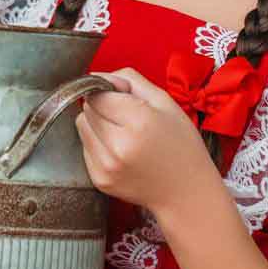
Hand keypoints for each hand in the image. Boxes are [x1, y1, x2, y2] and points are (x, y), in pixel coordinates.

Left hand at [74, 67, 216, 212]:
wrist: (186, 192)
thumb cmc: (181, 145)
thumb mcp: (165, 102)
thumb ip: (129, 80)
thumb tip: (96, 76)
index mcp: (138, 121)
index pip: (98, 93)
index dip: (108, 90)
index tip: (122, 96)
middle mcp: (119, 146)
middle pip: (87, 108)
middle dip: (102, 106)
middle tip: (127, 117)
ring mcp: (107, 166)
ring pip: (81, 126)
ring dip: (96, 124)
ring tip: (123, 133)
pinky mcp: (100, 180)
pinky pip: (85, 148)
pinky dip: (98, 145)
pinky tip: (120, 151)